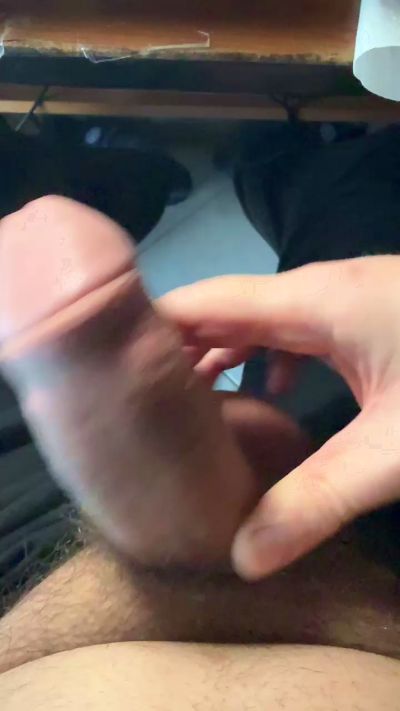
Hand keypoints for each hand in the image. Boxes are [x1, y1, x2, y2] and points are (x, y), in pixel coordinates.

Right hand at [160, 257, 399, 579]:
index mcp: (315, 301)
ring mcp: (348, 298)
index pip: (204, 303)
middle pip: (225, 309)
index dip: (148, 331)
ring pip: (262, 319)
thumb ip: (319, 500)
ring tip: (190, 407)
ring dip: (224, 357)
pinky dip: (271, 359)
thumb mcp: (395, 449)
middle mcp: (321, 289)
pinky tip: (275, 395)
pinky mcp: (369, 315)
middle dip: (178, 351)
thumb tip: (244, 556)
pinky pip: (298, 329)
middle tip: (136, 404)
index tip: (106, 372)